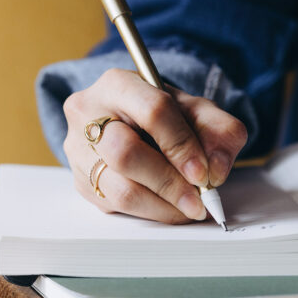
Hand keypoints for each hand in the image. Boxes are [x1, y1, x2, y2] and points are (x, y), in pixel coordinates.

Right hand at [62, 68, 247, 223]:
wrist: (125, 123)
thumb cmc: (160, 115)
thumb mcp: (194, 110)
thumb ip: (219, 130)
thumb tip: (217, 169)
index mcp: (117, 84)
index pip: (152, 112)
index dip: (181, 146)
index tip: (204, 173)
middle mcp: (87, 114)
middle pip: (126, 154)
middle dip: (170, 182)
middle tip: (199, 199)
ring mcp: (78, 151)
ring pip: (120, 189)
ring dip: (164, 206)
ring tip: (190, 208)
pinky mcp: (80, 181)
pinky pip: (117, 207)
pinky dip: (152, 212)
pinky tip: (170, 208)